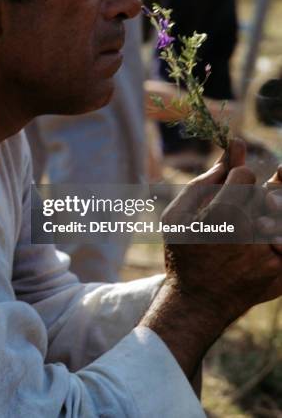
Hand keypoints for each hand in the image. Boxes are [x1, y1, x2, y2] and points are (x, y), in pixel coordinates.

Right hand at [141, 139, 281, 379]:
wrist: (198, 304)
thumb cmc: (184, 255)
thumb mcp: (178, 215)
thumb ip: (205, 180)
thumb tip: (235, 146)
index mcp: (223, 215)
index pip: (244, 175)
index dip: (233, 179)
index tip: (223, 193)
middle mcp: (250, 234)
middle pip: (266, 193)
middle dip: (252, 197)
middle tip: (237, 214)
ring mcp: (270, 255)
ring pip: (279, 215)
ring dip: (267, 216)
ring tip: (252, 227)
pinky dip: (275, 235)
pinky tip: (263, 240)